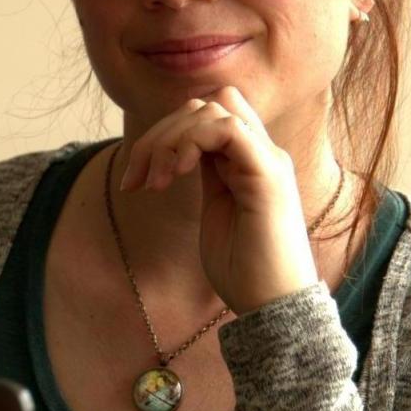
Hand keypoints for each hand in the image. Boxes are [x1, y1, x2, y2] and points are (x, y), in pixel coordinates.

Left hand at [114, 85, 319, 315]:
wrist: (273, 306)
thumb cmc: (245, 270)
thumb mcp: (217, 212)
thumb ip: (207, 176)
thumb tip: (179, 153)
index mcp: (248, 162)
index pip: (208, 115)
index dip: (167, 133)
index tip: (138, 180)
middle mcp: (262, 154)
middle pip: (207, 104)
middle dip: (160, 133)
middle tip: (137, 181)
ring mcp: (268, 161)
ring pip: (214, 109)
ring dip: (170, 139)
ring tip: (155, 183)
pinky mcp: (268, 175)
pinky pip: (228, 128)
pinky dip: (191, 141)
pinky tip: (176, 174)